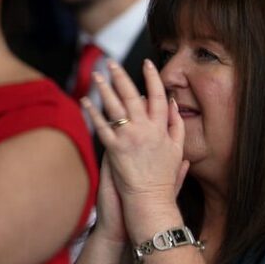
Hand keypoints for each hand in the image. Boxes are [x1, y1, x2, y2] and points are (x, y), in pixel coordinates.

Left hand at [85, 61, 187, 222]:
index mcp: (162, 129)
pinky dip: (93, 112)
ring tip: (96, 76)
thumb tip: (173, 104)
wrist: (150, 200)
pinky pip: (101, 126)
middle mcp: (146, 130)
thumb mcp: (178, 151)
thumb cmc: (164, 178)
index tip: (148, 64)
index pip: (158, 96)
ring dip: (104, 89)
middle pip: (132, 96)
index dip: (153, 78)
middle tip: (112, 63)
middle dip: (122, 77)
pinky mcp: (114, 149)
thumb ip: (177, 126)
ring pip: (115, 107)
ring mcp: (129, 138)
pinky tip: (86, 101)